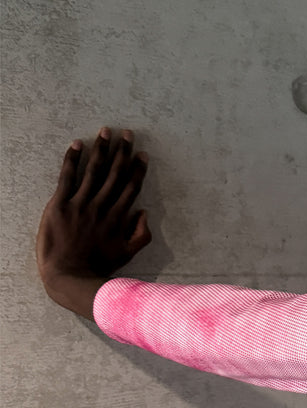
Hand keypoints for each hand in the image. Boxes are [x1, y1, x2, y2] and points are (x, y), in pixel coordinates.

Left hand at [36, 126, 150, 295]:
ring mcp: (80, 204)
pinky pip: (67, 177)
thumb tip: (145, 213)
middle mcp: (101, 207)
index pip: (130, 187)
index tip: (142, 154)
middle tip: (127, 134)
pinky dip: (72, 160)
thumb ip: (141, 234)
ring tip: (106, 132)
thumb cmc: (98, 267)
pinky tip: (78, 145)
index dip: (137, 169)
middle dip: (122, 152)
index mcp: (118, 218)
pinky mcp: (60, 205)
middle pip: (114, 174)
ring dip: (101, 150)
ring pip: (94, 171)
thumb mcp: (127, 254)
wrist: (69, 275)